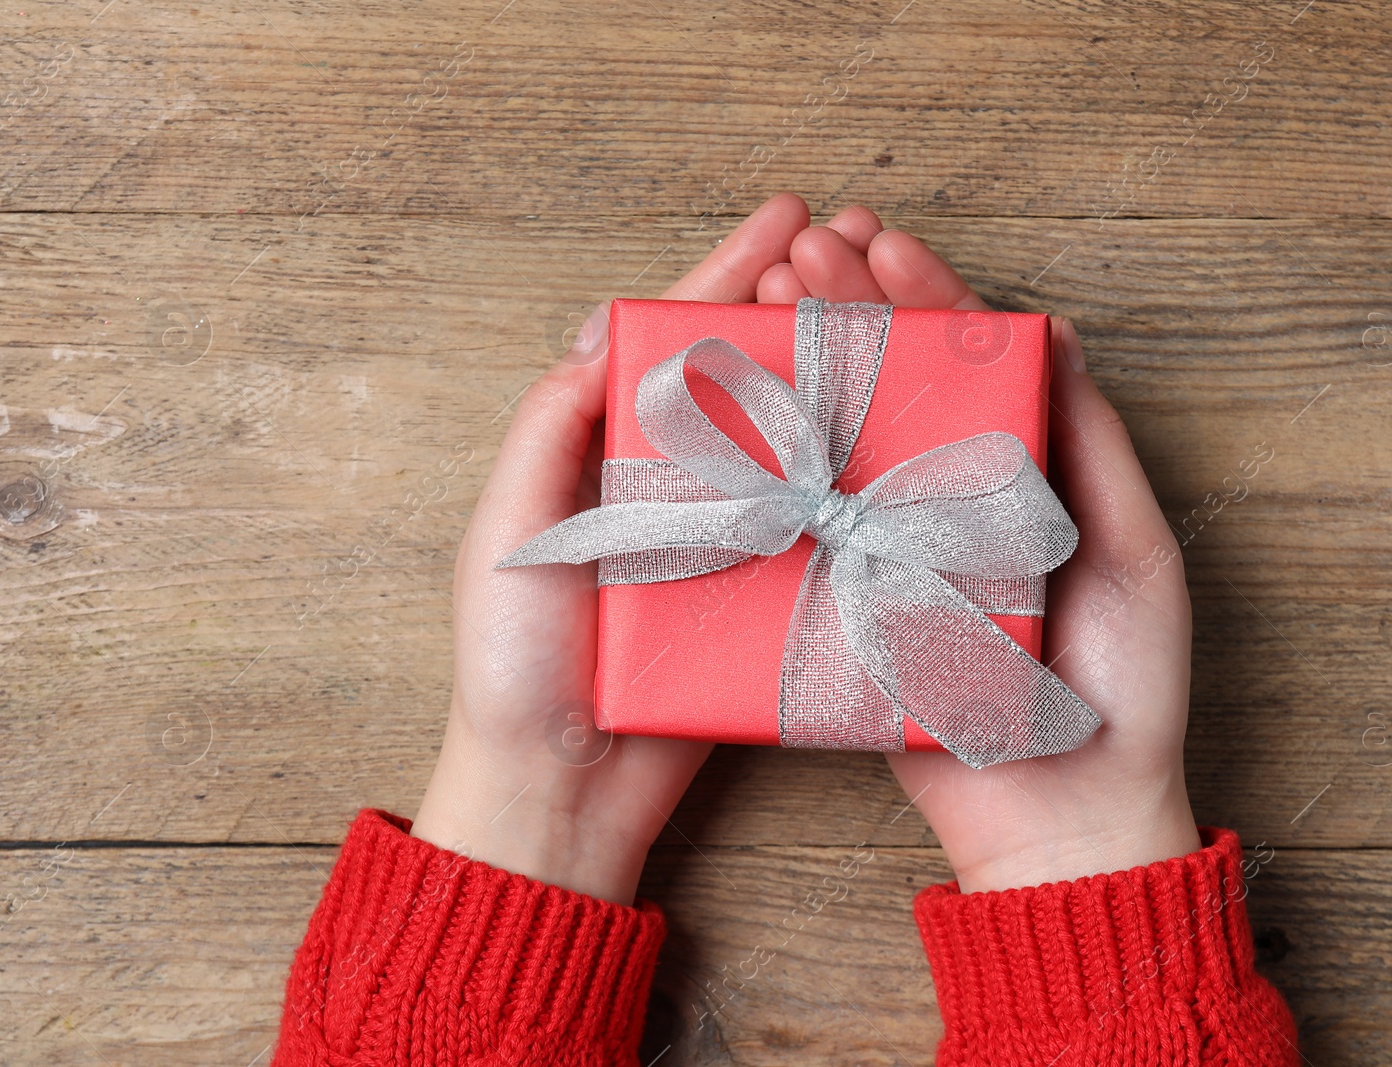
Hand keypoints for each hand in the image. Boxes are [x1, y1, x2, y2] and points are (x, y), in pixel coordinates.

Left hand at [412, 193, 832, 903]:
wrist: (560, 795)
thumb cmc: (515, 671)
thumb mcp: (505, 540)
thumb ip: (546, 439)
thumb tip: (598, 339)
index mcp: (595, 457)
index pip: (661, 344)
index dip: (719, 277)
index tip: (782, 220)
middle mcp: (660, 486)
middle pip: (733, 375)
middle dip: (790, 303)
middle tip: (854, 249)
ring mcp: (714, 539)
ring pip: (779, 438)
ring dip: (825, 375)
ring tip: (885, 317)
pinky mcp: (753, 596)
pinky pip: (804, 521)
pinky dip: (841, 474)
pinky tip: (886, 434)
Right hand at [763, 209, 1199, 889]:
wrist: (1061, 818)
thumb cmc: (1121, 686)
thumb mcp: (1133, 551)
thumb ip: (1092, 444)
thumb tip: (1054, 331)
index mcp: (1018, 474)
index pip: (968, 364)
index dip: (925, 298)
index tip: (878, 242)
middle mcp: (948, 501)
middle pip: (894, 385)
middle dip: (849, 307)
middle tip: (802, 250)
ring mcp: (893, 551)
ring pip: (843, 442)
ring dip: (807, 365)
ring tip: (766, 296)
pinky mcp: (849, 608)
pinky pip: (811, 530)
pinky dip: (778, 469)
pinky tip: (746, 411)